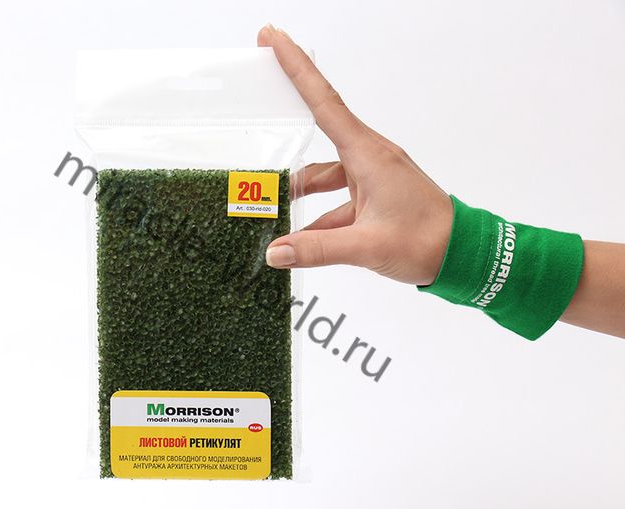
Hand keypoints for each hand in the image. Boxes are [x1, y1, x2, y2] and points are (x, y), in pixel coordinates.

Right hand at [259, 24, 453, 285]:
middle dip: (289, 119)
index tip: (274, 38)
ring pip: (324, 175)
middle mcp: (369, 159)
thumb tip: (276, 252)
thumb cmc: (427, 239)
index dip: (296, 68)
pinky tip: (299, 241)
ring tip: (271, 209)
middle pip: (319, 130)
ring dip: (301, 190)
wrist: (464, 254)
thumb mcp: (366, 246)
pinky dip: (318, 217)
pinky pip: (337, 199)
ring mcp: (372, 178)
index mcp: (368, 155)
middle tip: (260, 102)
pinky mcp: (374, 197)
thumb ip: (316, 249)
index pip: (323, 102)